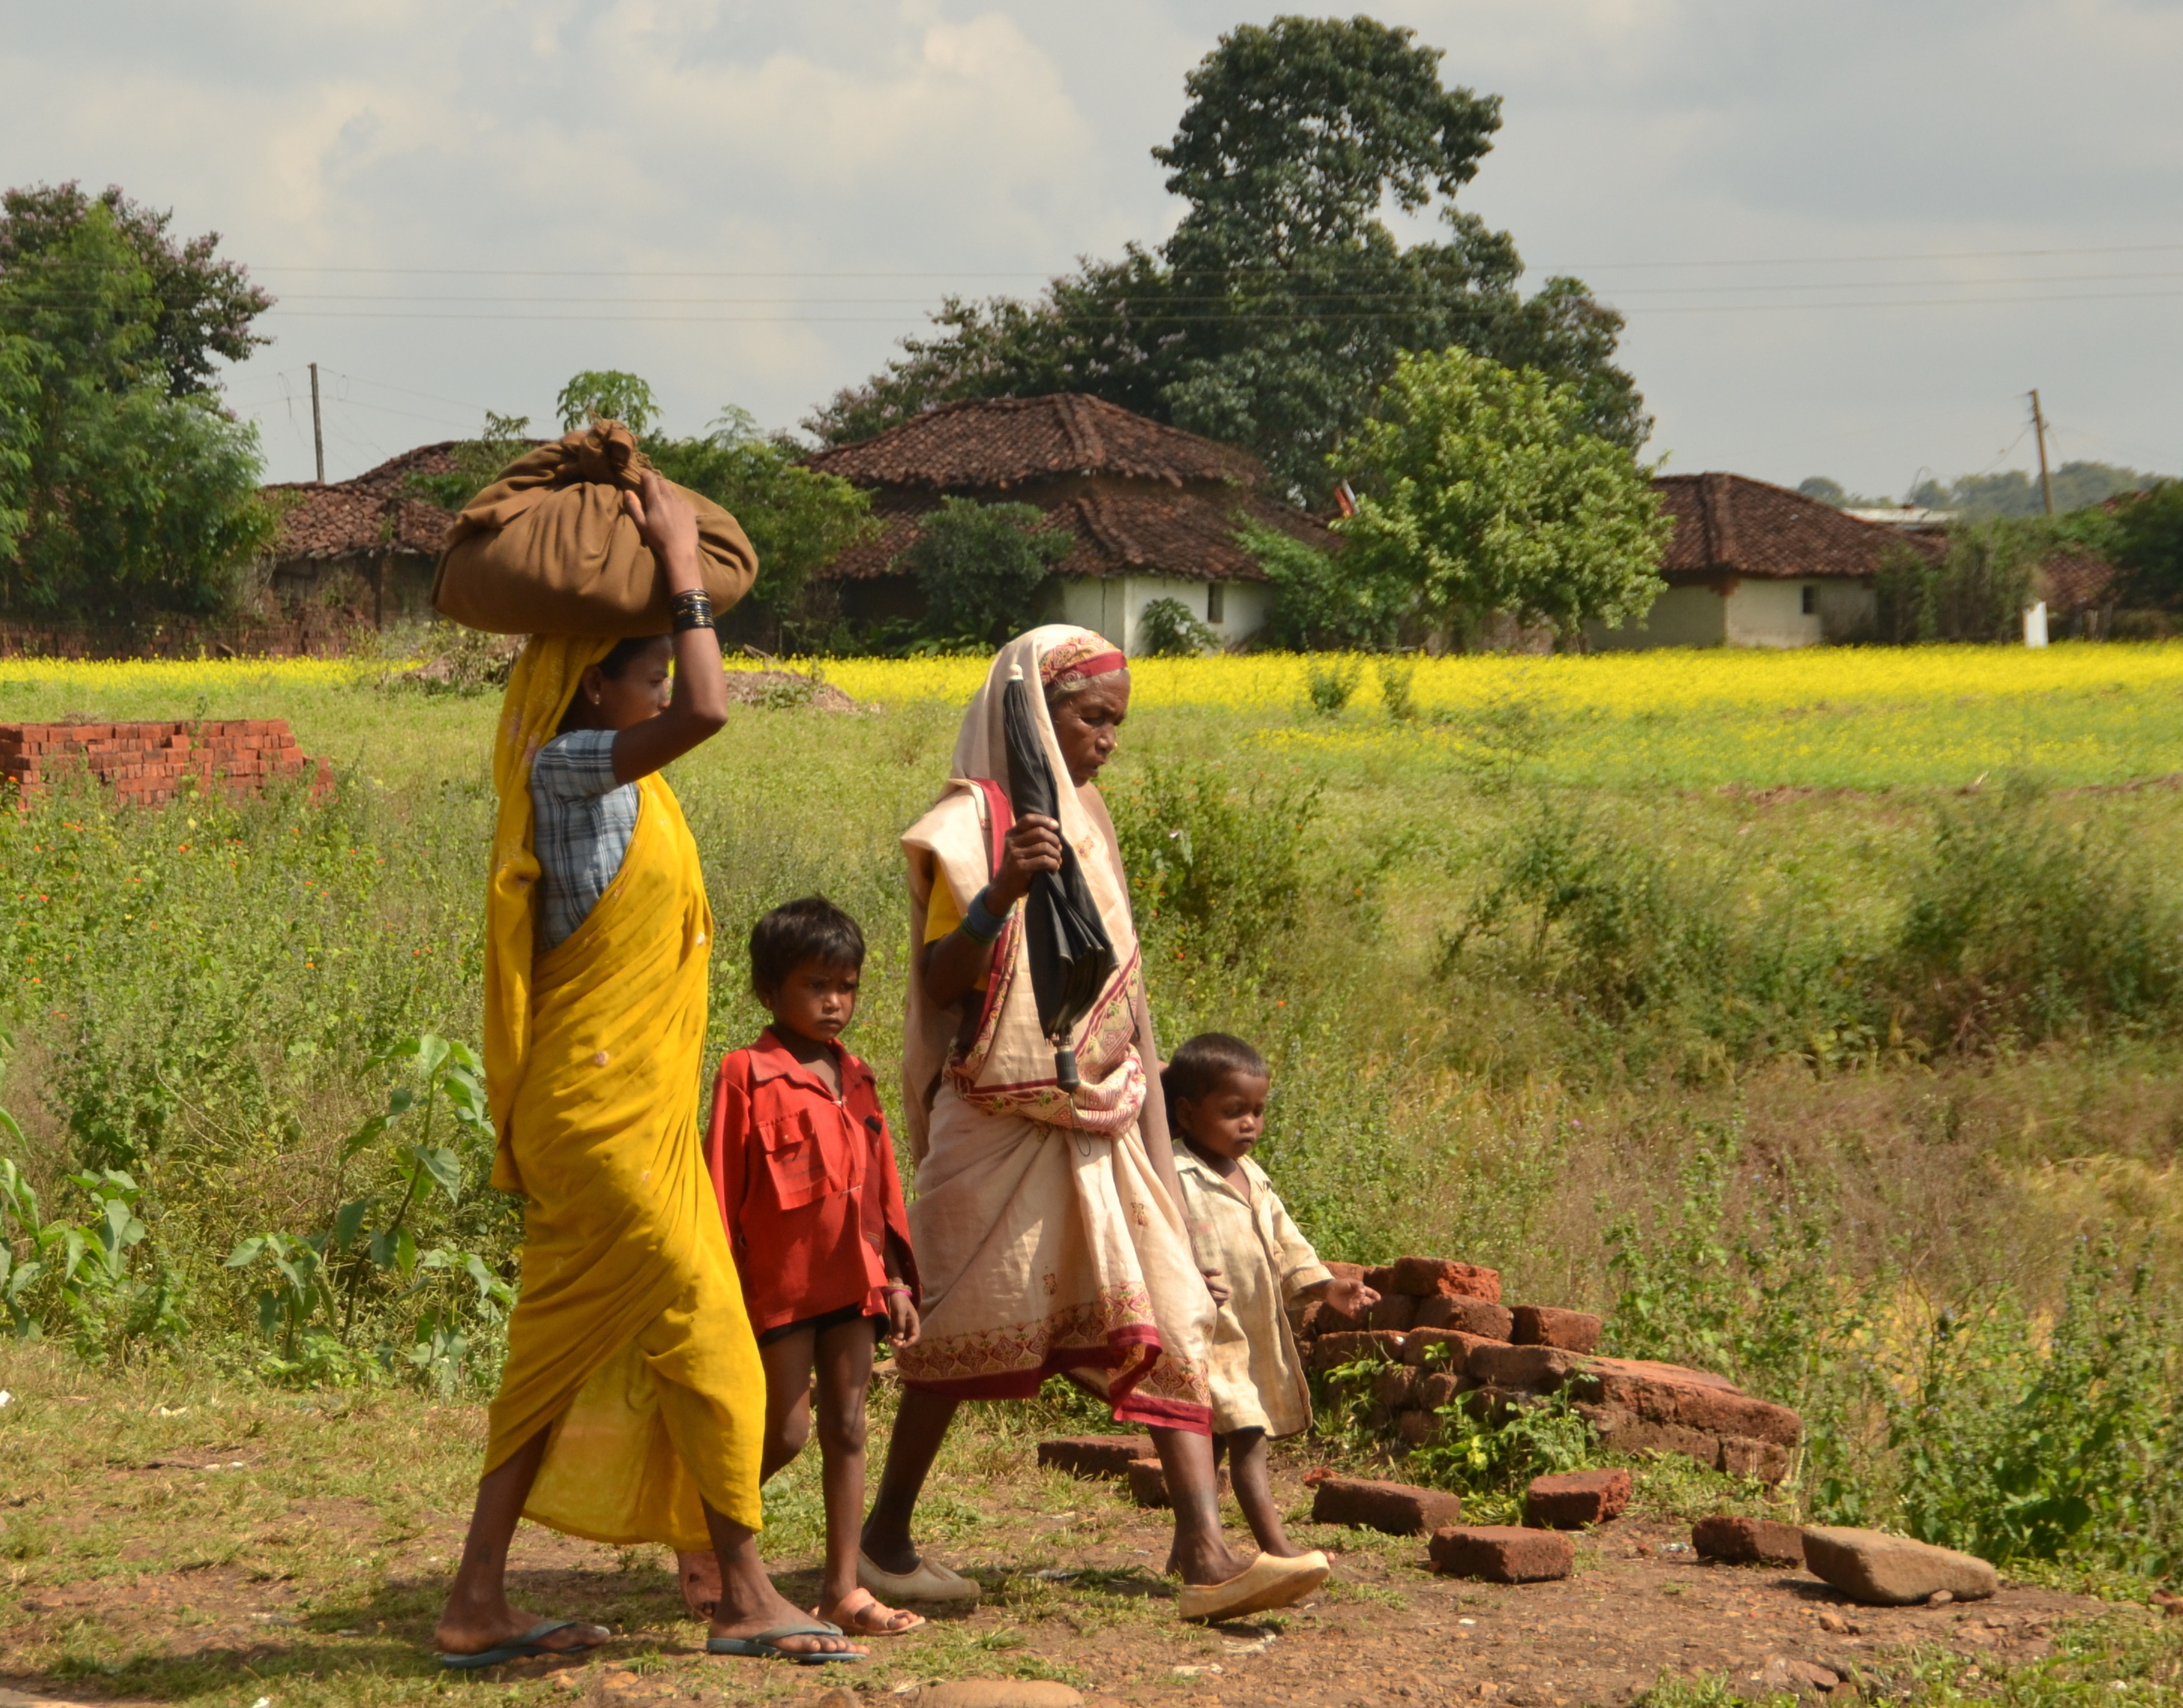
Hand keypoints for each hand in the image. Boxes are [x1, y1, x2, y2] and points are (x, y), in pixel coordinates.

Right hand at [621, 470, 702, 592]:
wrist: (680, 550)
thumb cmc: (658, 538)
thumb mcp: (641, 524)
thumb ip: (634, 506)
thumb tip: (628, 491)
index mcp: (656, 499)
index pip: (650, 478)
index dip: (645, 475)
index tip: (642, 479)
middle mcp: (670, 497)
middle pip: (662, 482)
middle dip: (656, 484)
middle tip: (651, 494)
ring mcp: (681, 503)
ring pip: (672, 491)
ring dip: (666, 493)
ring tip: (663, 505)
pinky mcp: (690, 510)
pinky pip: (681, 500)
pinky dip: (675, 502)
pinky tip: (674, 514)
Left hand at [885, 1289, 920, 1347]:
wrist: (894, 1292)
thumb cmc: (899, 1301)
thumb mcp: (900, 1312)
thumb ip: (900, 1326)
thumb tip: (899, 1339)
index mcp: (914, 1322)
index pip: (915, 1336)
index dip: (910, 1343)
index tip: (902, 1346)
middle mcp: (909, 1325)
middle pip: (908, 1338)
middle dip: (901, 1343)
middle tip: (894, 1344)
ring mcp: (902, 1325)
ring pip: (900, 1337)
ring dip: (896, 1341)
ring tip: (889, 1341)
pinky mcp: (896, 1324)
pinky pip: (894, 1333)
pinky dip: (891, 1337)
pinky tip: (887, 1337)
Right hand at [989, 813, 1062, 909]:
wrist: (1004, 887)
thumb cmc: (1016, 866)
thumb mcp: (1019, 848)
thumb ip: (1030, 838)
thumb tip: (1054, 831)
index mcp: (1011, 834)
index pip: (1028, 819)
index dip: (1044, 820)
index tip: (1056, 826)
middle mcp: (1011, 842)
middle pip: (1040, 832)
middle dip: (1054, 840)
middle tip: (1059, 849)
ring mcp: (1015, 854)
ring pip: (1044, 847)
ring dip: (1056, 854)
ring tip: (1058, 860)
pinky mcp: (1021, 867)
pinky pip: (1044, 860)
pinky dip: (1054, 864)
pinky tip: (1054, 868)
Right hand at [1202, 1266, 1231, 1305]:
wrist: (1187, 1282)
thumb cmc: (1198, 1275)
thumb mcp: (1204, 1271)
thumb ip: (1212, 1271)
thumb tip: (1221, 1271)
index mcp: (1202, 1282)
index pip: (1214, 1286)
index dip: (1222, 1289)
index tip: (1229, 1291)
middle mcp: (1201, 1290)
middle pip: (1213, 1296)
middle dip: (1222, 1297)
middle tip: (1229, 1296)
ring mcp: (1199, 1296)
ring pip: (1210, 1302)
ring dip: (1218, 1302)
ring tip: (1224, 1302)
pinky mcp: (1199, 1301)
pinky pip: (1207, 1305)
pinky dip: (1214, 1305)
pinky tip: (1221, 1304)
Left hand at [1321, 1278, 1377, 1316]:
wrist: (1329, 1290)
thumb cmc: (1341, 1284)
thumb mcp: (1350, 1282)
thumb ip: (1358, 1285)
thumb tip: (1363, 1292)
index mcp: (1362, 1291)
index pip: (1371, 1294)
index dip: (1375, 1296)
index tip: (1378, 1298)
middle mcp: (1360, 1299)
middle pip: (1369, 1303)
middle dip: (1368, 1303)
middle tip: (1363, 1301)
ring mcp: (1355, 1306)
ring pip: (1363, 1310)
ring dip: (1363, 1310)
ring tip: (1359, 1306)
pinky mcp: (1349, 1312)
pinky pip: (1356, 1316)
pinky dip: (1357, 1316)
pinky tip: (1355, 1314)